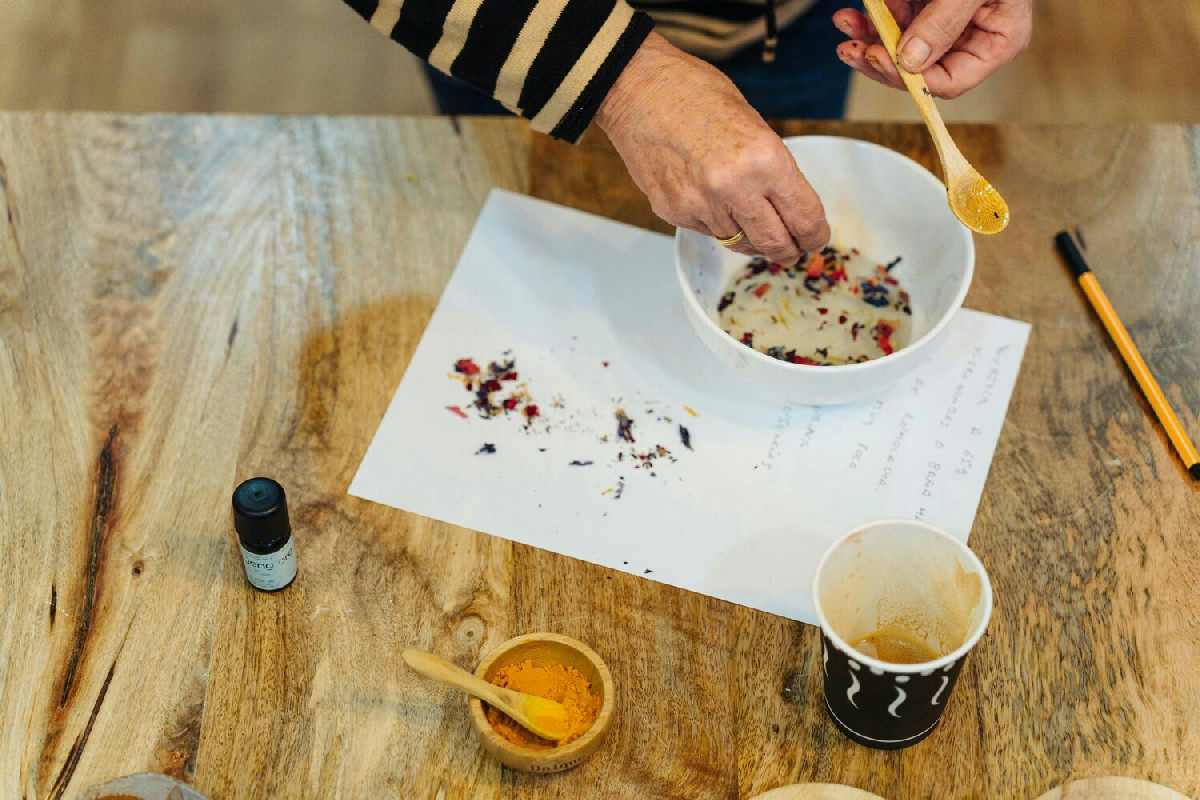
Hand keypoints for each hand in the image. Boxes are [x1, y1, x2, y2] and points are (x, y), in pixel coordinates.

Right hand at [594, 32, 829, 263]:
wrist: (636, 88)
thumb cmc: (694, 94)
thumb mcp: (753, 124)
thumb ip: (772, 169)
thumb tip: (788, 208)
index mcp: (764, 158)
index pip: (804, 216)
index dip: (814, 235)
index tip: (814, 238)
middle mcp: (734, 187)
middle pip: (774, 243)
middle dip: (788, 251)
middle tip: (791, 251)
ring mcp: (700, 204)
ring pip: (739, 242)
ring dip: (749, 236)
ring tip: (746, 215)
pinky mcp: (674, 212)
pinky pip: (708, 231)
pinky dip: (716, 223)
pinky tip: (709, 196)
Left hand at [833, 0, 1031, 98]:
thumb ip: (946, 21)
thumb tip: (912, 60)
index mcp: (997, 42)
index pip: (951, 80)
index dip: (912, 78)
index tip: (880, 57)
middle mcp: (971, 39)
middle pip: (919, 69)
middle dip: (881, 59)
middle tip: (852, 49)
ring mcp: (947, 25)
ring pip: (901, 47)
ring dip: (869, 37)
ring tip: (845, 22)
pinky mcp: (927, 8)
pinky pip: (897, 21)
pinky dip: (874, 17)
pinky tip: (855, 13)